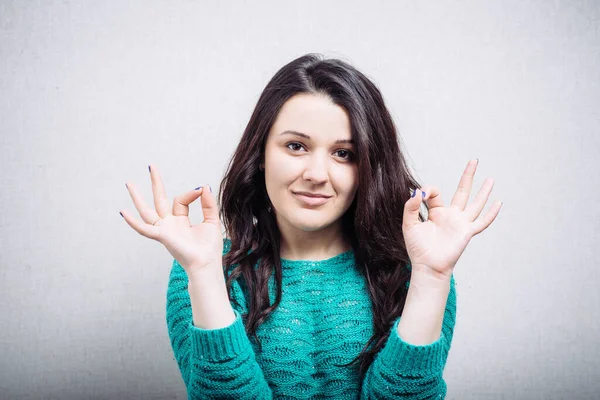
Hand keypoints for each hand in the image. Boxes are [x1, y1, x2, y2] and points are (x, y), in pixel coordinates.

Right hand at [120, 164, 222, 276]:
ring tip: (129, 183)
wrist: (207, 263)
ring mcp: (164, 230)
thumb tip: (204, 186)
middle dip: (155, 183)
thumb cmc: (209, 247)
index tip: (201, 190)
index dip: (191, 193)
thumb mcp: (212, 220)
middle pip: (159, 199)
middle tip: (151, 166)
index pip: (180, 200)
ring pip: (147, 211)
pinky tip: (123, 212)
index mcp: (180, 220)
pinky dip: (133, 222)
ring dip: (137, 197)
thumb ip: (208, 203)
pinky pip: (144, 229)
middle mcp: (169, 224)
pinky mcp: (162, 236)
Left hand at [402, 159, 501, 278]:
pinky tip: (499, 203)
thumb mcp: (408, 224)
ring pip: (475, 203)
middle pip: (462, 191)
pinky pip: (481, 222)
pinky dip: (491, 213)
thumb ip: (411, 207)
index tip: (420, 195)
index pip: (435, 192)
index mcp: (436, 212)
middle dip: (468, 176)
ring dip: (483, 191)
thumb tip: (417, 192)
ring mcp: (460, 223)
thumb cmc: (417, 248)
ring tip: (491, 179)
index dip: (428, 190)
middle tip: (474, 161)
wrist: (427, 266)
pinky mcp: (466, 232)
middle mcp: (450, 215)